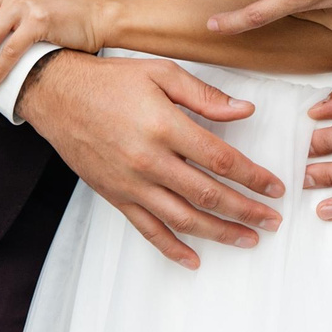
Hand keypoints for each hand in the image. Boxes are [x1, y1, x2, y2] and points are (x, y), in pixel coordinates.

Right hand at [19, 51, 281, 268]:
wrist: (56, 95)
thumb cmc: (110, 80)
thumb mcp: (161, 72)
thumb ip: (205, 95)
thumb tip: (245, 111)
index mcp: (165, 126)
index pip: (221, 159)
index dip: (253, 177)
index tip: (275, 187)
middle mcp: (149, 160)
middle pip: (208, 195)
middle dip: (246, 211)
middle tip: (272, 220)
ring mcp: (131, 183)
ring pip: (183, 219)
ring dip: (219, 233)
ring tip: (248, 239)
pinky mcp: (115, 196)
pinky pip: (147, 230)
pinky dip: (172, 248)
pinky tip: (194, 258)